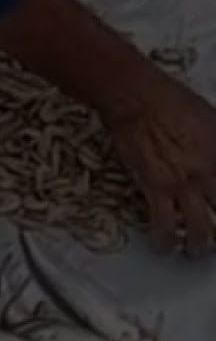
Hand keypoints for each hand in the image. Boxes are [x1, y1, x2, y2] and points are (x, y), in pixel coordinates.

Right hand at [102, 77, 215, 254]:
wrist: (138, 98)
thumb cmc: (172, 100)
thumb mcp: (214, 120)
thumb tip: (215, 156)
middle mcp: (211, 175)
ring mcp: (185, 184)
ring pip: (201, 229)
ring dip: (200, 244)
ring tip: (195, 249)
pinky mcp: (156, 188)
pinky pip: (163, 224)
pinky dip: (163, 239)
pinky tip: (161, 246)